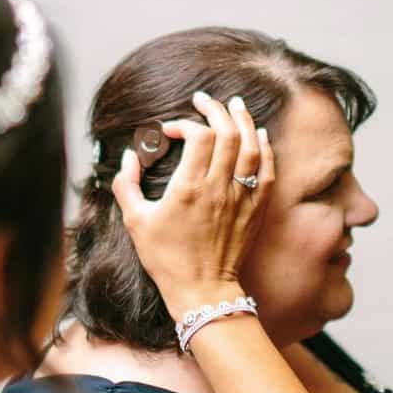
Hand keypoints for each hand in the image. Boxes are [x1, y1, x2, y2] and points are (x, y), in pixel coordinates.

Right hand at [111, 92, 273, 321]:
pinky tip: (258, 134)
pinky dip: (265, 148)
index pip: (198, 137)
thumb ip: (126, 184)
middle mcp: (218, 189)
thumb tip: (128, 156)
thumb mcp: (135, 221)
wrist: (202, 291)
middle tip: (205, 101)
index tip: (171, 130)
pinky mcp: (255, 209)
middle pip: (228, 133)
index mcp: (188, 189)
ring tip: (235, 105)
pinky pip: (267, 170)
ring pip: (251, 146)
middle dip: (217, 110)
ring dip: (244, 121)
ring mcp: (241, 198)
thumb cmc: (166, 259)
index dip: (185, 124)